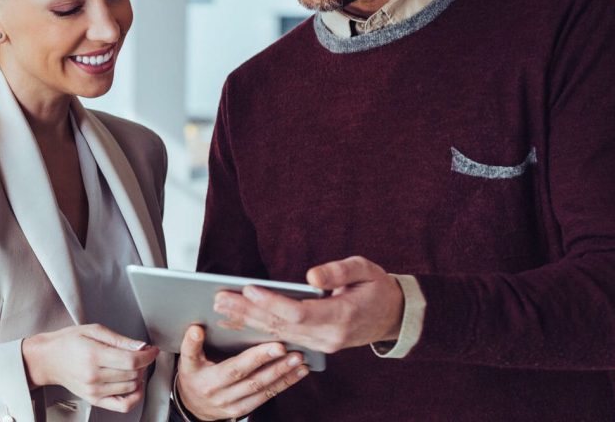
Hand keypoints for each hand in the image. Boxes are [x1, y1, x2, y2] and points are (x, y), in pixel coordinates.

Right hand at [22, 324, 157, 412]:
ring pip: (131, 387)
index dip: (148, 355)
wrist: (49, 359)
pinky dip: (135, 396)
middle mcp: (94, 376)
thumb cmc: (68, 342)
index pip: (131, 360)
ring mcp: (94, 391)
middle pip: (133, 374)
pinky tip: (134, 385)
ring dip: (139, 376)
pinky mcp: (94, 400)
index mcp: (94, 355)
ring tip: (132, 365)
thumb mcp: (94, 330)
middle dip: (143, 362)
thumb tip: (140, 346)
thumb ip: (119, 339)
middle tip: (140, 353)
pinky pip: (123, 405)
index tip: (152, 350)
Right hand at [176, 325, 308, 419]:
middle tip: (291, 349)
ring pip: (263, 388)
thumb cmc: (193, 376)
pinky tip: (298, 372)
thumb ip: (191, 345)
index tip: (275, 345)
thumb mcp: (187, 362)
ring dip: (283, 374)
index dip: (254, 358)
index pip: (233, 368)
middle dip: (273, 364)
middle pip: (251, 379)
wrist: (193, 405)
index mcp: (208, 380)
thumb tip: (196, 329)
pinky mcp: (244, 409)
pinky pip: (267, 396)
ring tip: (299, 359)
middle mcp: (223, 395)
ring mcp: (235, 404)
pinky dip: (284, 384)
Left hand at [213, 256, 403, 353]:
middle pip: (281, 326)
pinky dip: (259, 329)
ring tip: (221, 309)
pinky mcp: (316, 345)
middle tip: (220, 300)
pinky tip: (238, 321)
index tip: (247, 289)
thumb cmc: (378, 287)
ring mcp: (322, 345)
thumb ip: (338, 271)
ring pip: (279, 334)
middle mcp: (329, 336)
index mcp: (341, 317)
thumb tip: (310, 276)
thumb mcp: (365, 269)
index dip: (271, 302)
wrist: (394, 316)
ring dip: (248, 322)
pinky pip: (284, 338)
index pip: (298, 312)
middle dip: (248, 312)